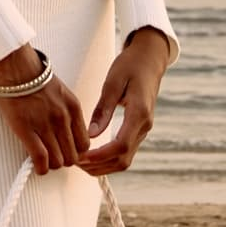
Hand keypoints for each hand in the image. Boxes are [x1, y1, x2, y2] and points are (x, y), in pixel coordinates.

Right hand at [0, 42, 90, 174]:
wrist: (13, 67)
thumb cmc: (32, 78)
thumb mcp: (60, 93)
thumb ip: (67, 112)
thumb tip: (68, 134)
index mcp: (73, 107)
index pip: (84, 142)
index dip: (76, 152)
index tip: (67, 152)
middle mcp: (63, 118)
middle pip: (73, 155)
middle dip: (64, 160)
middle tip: (54, 158)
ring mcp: (46, 125)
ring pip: (59, 160)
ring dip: (52, 164)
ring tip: (44, 160)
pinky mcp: (26, 130)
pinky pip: (41, 158)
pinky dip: (41, 168)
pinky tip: (37, 167)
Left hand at [76, 27, 170, 175]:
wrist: (149, 59)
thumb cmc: (130, 66)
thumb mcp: (113, 82)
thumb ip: (103, 109)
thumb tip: (92, 134)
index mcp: (139, 113)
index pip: (121, 146)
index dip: (100, 156)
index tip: (81, 157)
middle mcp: (144, 126)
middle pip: (123, 159)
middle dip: (99, 166)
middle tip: (76, 162)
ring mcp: (143, 129)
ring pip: (125, 159)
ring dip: (103, 166)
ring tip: (81, 162)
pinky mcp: (139, 129)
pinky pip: (125, 151)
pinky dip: (108, 159)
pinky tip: (92, 155)